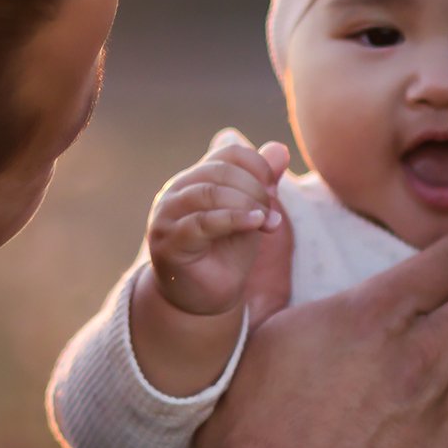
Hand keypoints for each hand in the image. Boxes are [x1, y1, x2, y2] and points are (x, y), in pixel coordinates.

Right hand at [145, 130, 289, 319]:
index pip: (229, 154)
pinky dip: (233, 219)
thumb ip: (262, 183)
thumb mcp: (251, 213)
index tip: (274, 190)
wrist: (206, 298)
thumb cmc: (226, 254)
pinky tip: (256, 223)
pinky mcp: (168, 243)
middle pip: (221, 171)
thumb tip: (280, 149)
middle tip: (271, 214)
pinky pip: (201, 223)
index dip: (258, 167)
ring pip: (210, 193)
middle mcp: (176, 191)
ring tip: (266, 222)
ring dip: (246, 204)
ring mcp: (167, 216)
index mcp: (195, 178)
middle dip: (255, 189)